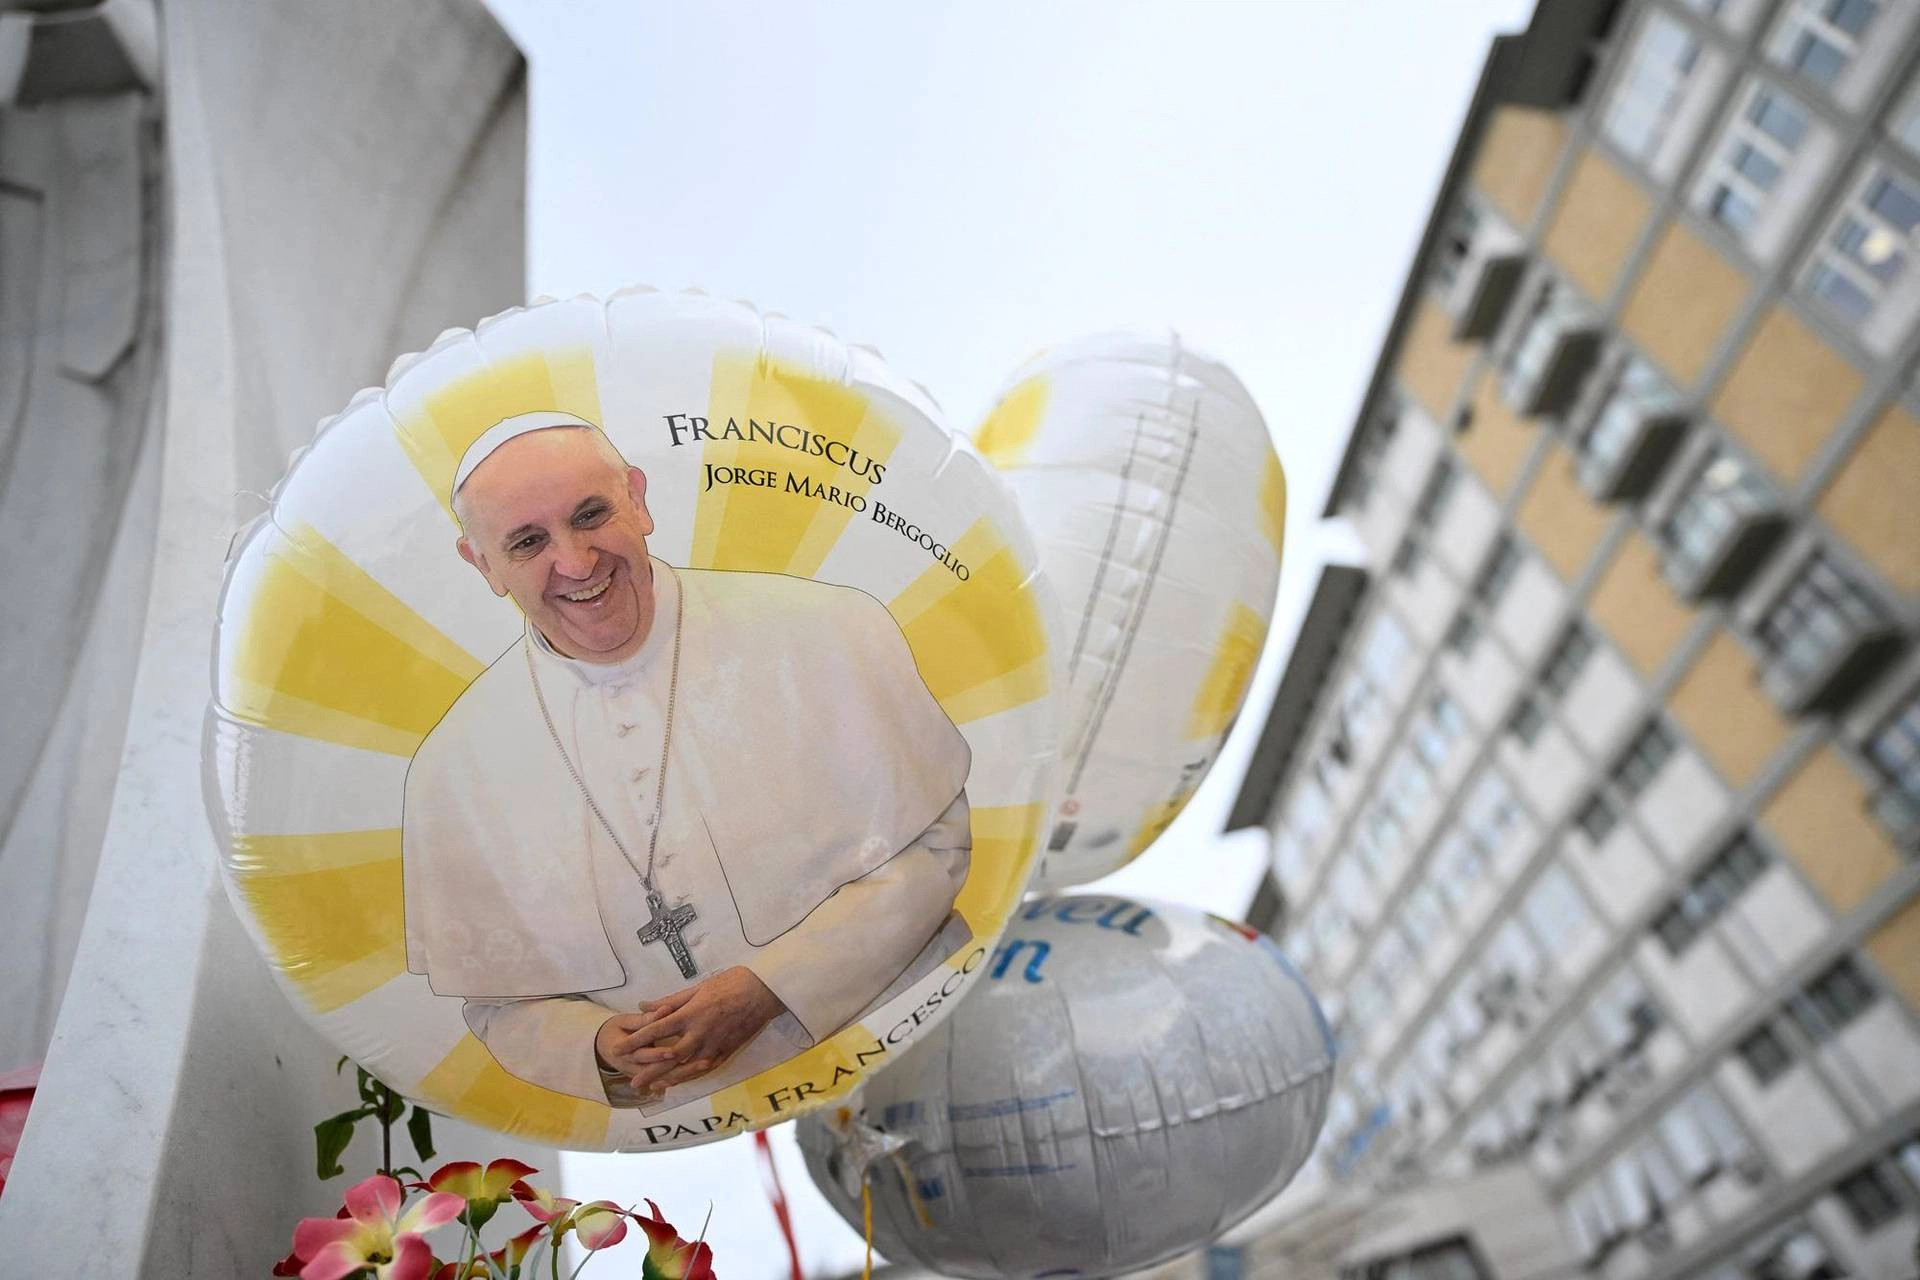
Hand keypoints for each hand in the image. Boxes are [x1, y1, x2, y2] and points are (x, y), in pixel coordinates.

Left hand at [607, 967, 787, 1092]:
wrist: (765, 991)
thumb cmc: (732, 982)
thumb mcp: (698, 987)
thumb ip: (671, 1001)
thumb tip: (644, 1006)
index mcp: (691, 1014)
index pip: (656, 1031)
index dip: (636, 1041)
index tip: (620, 1048)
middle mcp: (700, 1034)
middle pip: (668, 1057)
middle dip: (648, 1070)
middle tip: (632, 1082)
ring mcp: (714, 1045)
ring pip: (687, 1068)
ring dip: (667, 1079)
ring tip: (651, 1088)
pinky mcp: (727, 1051)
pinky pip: (704, 1068)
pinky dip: (689, 1077)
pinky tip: (679, 1082)